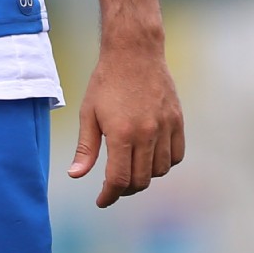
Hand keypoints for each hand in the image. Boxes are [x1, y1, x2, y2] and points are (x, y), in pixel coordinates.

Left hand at [68, 44, 184, 206]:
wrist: (134, 52)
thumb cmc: (106, 82)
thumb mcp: (88, 113)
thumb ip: (85, 147)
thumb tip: (75, 175)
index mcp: (121, 133)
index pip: (119, 180)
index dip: (109, 195)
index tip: (102, 200)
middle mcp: (146, 134)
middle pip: (140, 180)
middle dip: (125, 188)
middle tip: (113, 185)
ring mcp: (165, 127)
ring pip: (160, 171)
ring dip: (145, 176)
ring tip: (131, 168)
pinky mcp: (177, 121)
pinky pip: (176, 156)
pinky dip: (164, 163)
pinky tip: (150, 158)